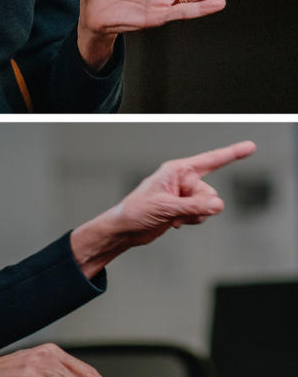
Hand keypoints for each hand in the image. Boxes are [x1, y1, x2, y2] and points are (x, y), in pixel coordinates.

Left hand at [72, 141, 255, 276]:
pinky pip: (202, 214)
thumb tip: (219, 205)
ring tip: (172, 217)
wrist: (125, 230)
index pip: (210, 160)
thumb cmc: (136, 212)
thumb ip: (194, 206)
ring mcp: (184, 194)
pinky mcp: (184, 208)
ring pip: (209, 206)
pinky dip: (191, 220)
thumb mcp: (165, 208)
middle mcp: (182, 180)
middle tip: (177, 212)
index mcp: (176, 170)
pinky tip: (173, 222)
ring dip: (194, 215)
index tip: (251, 147)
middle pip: (211, 193)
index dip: (232, 153)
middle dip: (199, 206)